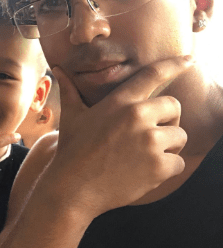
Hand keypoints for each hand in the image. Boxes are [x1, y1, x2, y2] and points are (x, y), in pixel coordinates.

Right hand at [47, 56, 193, 216]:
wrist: (73, 188)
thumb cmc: (72, 150)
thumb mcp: (71, 116)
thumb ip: (70, 89)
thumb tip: (58, 69)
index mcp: (120, 101)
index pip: (153, 75)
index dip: (175, 64)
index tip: (190, 59)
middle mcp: (137, 116)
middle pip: (174, 106)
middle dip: (167, 119)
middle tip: (148, 134)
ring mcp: (150, 142)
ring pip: (180, 135)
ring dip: (168, 146)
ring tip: (144, 155)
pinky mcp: (158, 166)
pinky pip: (178, 162)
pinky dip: (167, 169)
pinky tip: (145, 172)